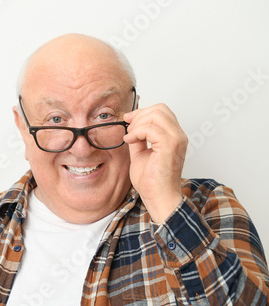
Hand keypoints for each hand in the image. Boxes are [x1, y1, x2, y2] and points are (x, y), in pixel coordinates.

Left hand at [123, 104, 187, 222]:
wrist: (158, 197)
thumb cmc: (151, 180)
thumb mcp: (141, 153)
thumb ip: (138, 138)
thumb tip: (131, 126)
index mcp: (174, 136)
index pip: (162, 111)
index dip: (143, 112)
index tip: (128, 119)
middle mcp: (178, 136)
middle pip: (160, 109)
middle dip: (139, 114)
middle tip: (128, 126)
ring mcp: (176, 140)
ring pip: (156, 114)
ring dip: (137, 123)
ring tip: (130, 137)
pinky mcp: (169, 146)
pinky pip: (151, 128)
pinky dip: (136, 132)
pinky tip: (130, 141)